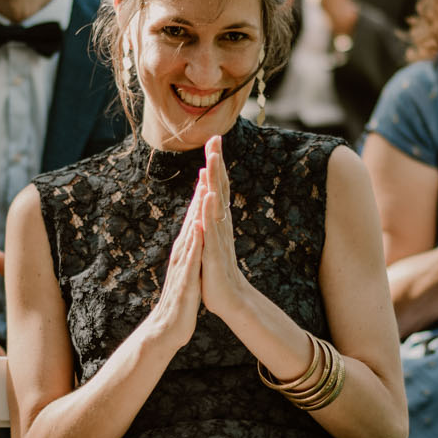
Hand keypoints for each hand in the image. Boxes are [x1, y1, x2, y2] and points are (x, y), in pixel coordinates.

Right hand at [141, 169, 205, 354]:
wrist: (166, 329)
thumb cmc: (180, 301)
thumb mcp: (188, 272)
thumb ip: (191, 255)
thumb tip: (196, 239)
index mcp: (184, 252)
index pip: (194, 220)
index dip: (201, 197)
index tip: (209, 173)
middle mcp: (181, 254)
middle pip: (191, 219)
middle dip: (199, 195)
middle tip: (206, 168)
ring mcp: (182, 266)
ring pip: (190, 233)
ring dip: (196, 212)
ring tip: (203, 189)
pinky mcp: (185, 280)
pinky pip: (191, 258)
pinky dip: (195, 242)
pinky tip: (199, 227)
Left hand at [197, 136, 253, 320]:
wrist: (229, 299)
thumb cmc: (217, 270)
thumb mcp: (211, 240)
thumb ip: (210, 218)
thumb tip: (209, 196)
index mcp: (218, 221)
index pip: (217, 187)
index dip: (216, 164)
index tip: (213, 140)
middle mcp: (221, 224)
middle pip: (220, 188)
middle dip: (217, 163)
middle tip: (215, 138)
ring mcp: (219, 237)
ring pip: (217, 204)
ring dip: (215, 182)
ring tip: (211, 161)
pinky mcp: (214, 252)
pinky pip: (211, 230)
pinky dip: (209, 213)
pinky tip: (208, 198)